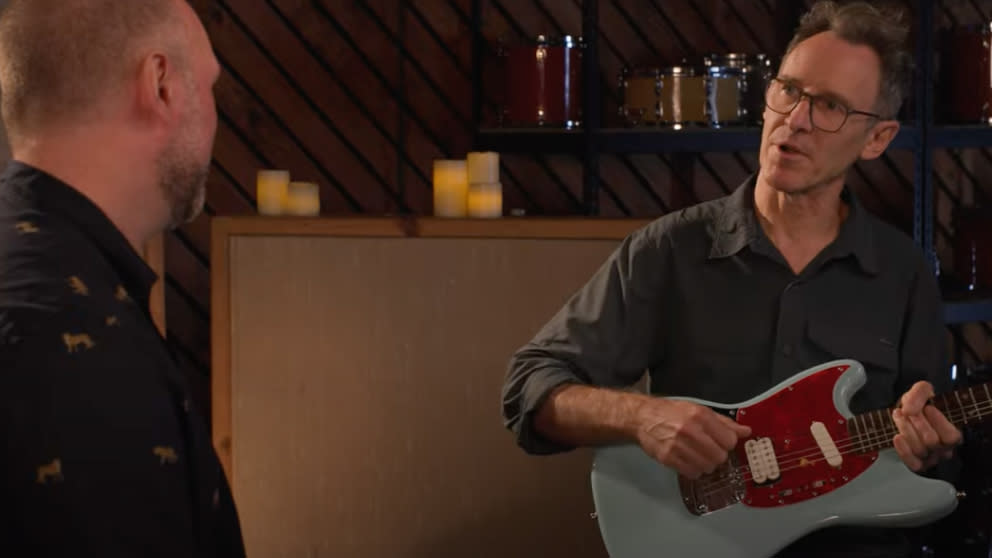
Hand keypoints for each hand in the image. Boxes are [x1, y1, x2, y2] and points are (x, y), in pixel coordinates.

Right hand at [634, 399, 750, 478]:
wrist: (643, 417)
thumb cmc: (673, 412)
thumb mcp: (699, 410)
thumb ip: (723, 422)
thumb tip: (746, 432)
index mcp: (700, 415)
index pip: (729, 440)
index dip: (727, 444)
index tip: (720, 442)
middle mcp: (690, 430)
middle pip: (720, 456)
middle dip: (717, 456)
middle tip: (708, 450)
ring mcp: (678, 445)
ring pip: (707, 467)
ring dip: (706, 464)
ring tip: (697, 456)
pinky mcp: (668, 458)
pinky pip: (692, 473)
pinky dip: (694, 470)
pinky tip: (688, 461)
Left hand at [892, 381, 961, 471]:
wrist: (905, 413)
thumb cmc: (919, 405)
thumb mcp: (922, 391)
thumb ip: (919, 394)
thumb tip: (908, 410)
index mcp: (953, 433)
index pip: (951, 436)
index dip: (939, 421)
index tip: (927, 408)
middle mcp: (945, 449)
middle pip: (931, 441)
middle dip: (917, 422)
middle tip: (908, 410)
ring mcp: (931, 458)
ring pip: (919, 450)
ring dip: (905, 429)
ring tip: (899, 415)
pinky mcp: (917, 464)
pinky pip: (912, 464)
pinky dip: (903, 450)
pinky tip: (897, 437)